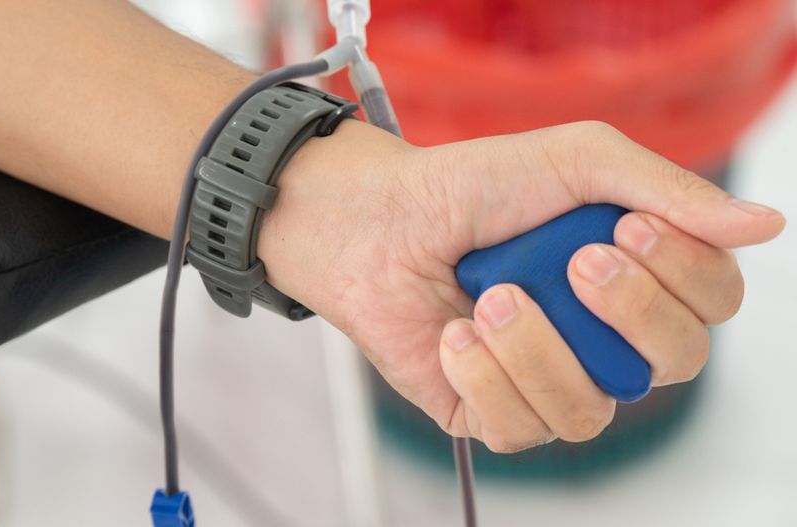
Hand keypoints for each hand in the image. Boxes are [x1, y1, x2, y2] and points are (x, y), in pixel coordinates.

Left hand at [259, 119, 784, 451]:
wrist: (377, 222)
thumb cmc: (471, 188)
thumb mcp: (574, 161)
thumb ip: (666, 190)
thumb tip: (763, 225)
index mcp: (635, 278)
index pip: (710, 304)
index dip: (684, 276)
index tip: (626, 227)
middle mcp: (602, 338)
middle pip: (674, 364)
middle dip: (630, 312)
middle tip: (574, 260)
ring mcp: (548, 379)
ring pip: (592, 410)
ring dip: (540, 347)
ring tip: (492, 296)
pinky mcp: (491, 413)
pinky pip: (519, 429)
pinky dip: (485, 377)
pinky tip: (454, 335)